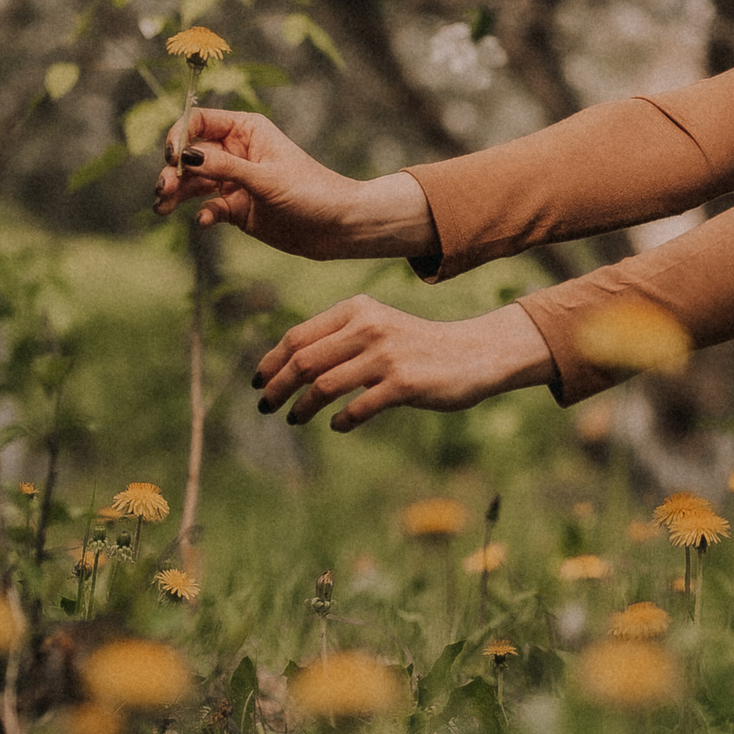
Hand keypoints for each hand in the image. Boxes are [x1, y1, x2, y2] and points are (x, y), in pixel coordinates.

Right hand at [154, 107, 417, 260]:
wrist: (339, 226)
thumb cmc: (312, 192)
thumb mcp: (266, 178)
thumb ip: (225, 168)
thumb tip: (186, 157)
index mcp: (246, 130)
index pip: (198, 122)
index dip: (179, 136)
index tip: (172, 157)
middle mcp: (237, 152)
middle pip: (190, 154)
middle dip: (172, 170)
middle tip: (163, 190)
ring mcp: (235, 180)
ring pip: (193, 182)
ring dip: (176, 193)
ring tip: (162, 208)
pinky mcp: (237, 207)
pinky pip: (208, 206)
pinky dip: (202, 213)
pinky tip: (205, 221)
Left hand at [253, 293, 551, 431]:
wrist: (475, 352)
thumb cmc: (418, 345)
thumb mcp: (378, 327)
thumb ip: (340, 338)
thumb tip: (287, 364)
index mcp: (358, 309)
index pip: (298, 336)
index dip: (271, 361)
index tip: (259, 381)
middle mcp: (370, 327)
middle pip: (304, 361)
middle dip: (277, 387)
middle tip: (266, 406)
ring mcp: (387, 355)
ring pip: (323, 385)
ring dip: (302, 407)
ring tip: (295, 419)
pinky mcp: (404, 383)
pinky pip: (357, 408)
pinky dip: (341, 420)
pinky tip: (338, 425)